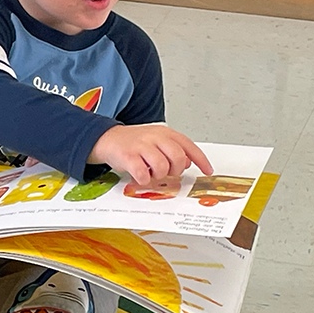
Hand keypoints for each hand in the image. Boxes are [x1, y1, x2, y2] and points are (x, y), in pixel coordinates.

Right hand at [89, 124, 212, 184]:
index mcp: (165, 133)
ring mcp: (141, 146)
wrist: (106, 138)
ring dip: (159, 175)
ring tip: (151, 173)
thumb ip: (173, 150)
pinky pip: (143, 173)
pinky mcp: (128, 156)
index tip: (207, 171)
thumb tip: (188, 162)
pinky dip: (144, 179)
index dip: (201, 160)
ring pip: (162, 166)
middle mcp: (155, 137)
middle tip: (168, 173)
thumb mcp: (156, 141)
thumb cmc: (133, 143)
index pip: (188, 146)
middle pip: (178, 157)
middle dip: (176, 170)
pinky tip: (141, 176)